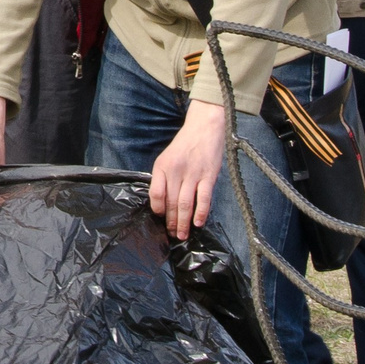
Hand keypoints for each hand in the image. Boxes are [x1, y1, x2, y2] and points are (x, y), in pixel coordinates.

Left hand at [148, 98, 231, 239]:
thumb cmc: (184, 146)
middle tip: (172, 234)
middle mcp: (176, 171)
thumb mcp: (166, 158)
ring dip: (184, 223)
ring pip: (186, 204)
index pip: (155, 195)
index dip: (157, 210)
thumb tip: (161, 204)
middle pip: (171, 203)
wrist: (203, 128)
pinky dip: (201, 213)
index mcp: (162, 167)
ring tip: (183, 235)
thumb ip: (163, 178)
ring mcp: (193, 174)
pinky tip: (198, 223)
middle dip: (172, 222)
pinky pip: (203, 198)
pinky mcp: (208, 176)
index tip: (161, 219)